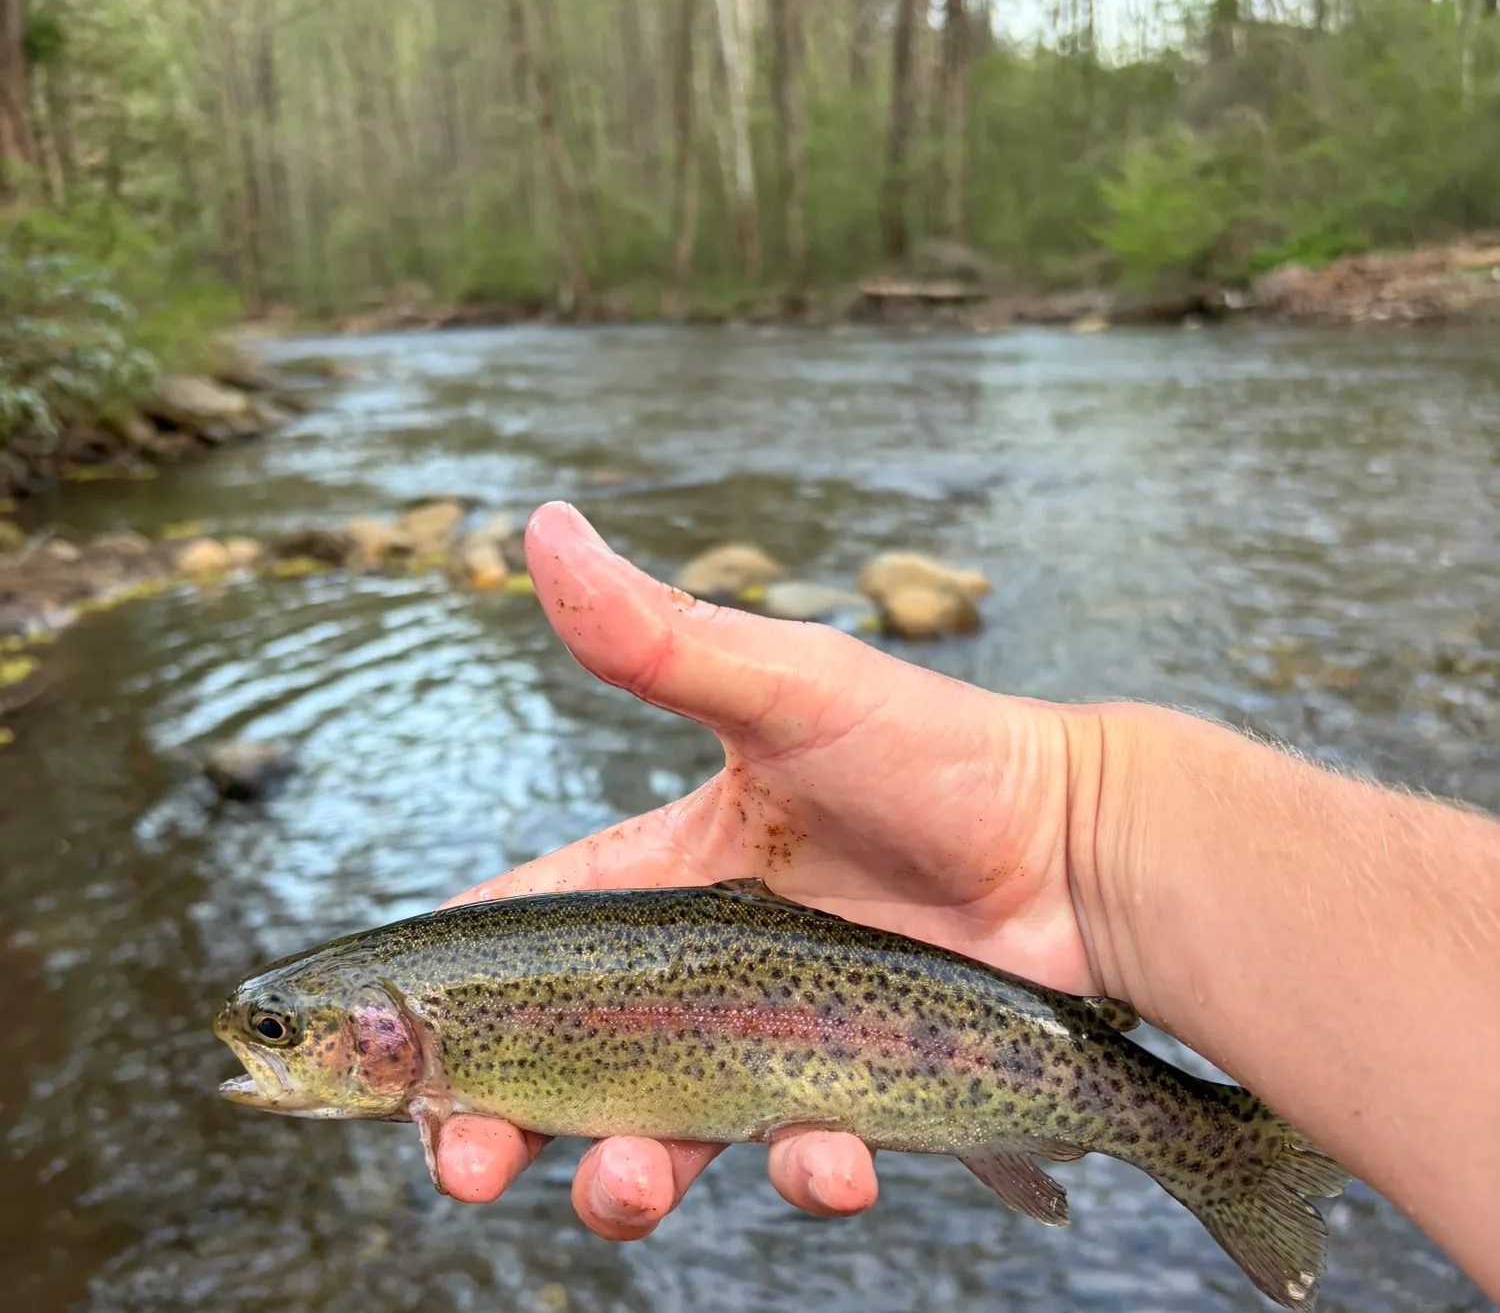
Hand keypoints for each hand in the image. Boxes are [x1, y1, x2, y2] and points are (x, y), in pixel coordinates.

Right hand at [435, 501, 1109, 1237]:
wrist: (1077, 844)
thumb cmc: (933, 750)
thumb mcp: (786, 689)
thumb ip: (660, 637)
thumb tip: (542, 526)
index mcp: (661, 872)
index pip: (524, 927)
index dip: (450, 993)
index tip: (390, 1051)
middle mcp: (700, 966)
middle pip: (560, 1064)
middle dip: (492, 1128)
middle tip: (463, 1167)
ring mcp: (772, 1036)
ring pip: (661, 1136)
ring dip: (624, 1179)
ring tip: (636, 1182)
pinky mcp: (849, 1090)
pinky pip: (800, 1158)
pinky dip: (804, 1173)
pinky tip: (833, 1156)